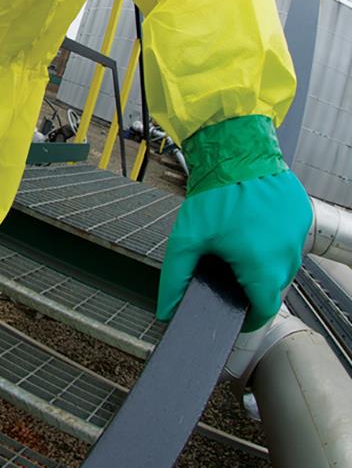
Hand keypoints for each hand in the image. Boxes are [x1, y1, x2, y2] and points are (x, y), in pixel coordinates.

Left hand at [158, 116, 312, 331]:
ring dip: (264, 261)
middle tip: (229, 267)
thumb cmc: (214, 194)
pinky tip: (254, 224)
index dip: (249, 316)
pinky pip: (290, 240)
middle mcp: (287, 254)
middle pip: (273, 287)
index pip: (265, 310)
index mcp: (262, 266)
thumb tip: (166, 309)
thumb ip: (176, 278)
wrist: (236, 151)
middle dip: (252, 284)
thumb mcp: (187, 239)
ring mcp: (297, 233)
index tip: (237, 312)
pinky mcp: (301, 215)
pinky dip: (274, 239)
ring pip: (283, 263)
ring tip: (240, 242)